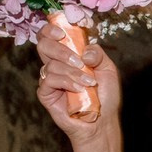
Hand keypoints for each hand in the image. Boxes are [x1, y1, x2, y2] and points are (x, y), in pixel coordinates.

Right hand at [36, 21, 119, 142]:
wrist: (102, 122)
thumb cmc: (105, 96)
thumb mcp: (108, 70)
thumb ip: (97, 54)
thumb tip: (84, 52)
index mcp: (68, 54)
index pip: (50, 35)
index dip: (51, 29)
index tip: (62, 32)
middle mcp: (56, 64)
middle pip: (43, 44)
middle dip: (61, 49)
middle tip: (78, 60)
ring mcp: (49, 79)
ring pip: (50, 64)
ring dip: (72, 72)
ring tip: (89, 83)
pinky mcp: (46, 93)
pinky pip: (49, 80)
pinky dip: (66, 82)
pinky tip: (79, 89)